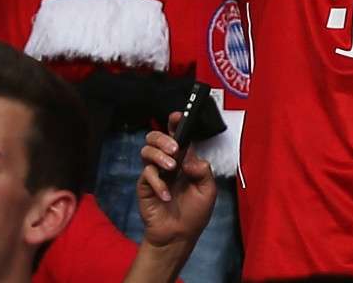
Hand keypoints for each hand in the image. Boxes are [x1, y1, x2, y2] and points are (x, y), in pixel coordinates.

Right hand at [134, 116, 219, 247]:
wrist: (178, 236)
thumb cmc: (194, 213)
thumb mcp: (208, 191)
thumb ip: (203, 171)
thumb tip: (189, 158)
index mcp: (183, 160)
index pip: (178, 136)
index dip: (175, 123)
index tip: (178, 116)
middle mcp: (167, 162)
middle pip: (155, 137)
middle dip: (163, 138)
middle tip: (174, 149)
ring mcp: (154, 173)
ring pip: (147, 151)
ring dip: (159, 156)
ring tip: (171, 169)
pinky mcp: (145, 185)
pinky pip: (146, 175)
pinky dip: (158, 183)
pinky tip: (167, 196)